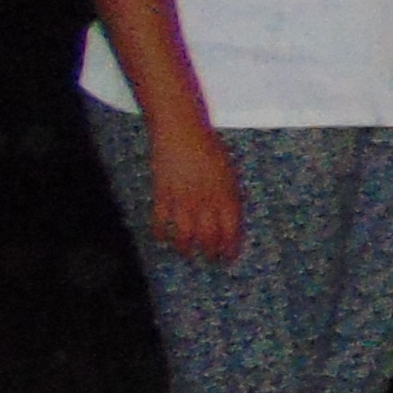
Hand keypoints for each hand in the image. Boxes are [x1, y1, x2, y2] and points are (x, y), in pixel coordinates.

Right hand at [141, 120, 246, 263]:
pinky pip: (161, 222)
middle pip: (208, 237)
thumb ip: (230, 196)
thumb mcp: (229, 172)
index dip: (230, 247)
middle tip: (210, 260)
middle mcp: (205, 202)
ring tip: (188, 254)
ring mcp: (182, 200)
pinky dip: (161, 234)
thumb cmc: (210, 148)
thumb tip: (230, 218)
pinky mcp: (162, 195)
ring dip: (186, 248)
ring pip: (184, 235)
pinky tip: (163, 239)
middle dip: (210, 253)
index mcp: (226, 195)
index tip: (229, 257)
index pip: (231, 230)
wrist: (182, 132)